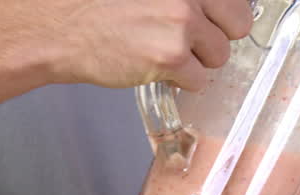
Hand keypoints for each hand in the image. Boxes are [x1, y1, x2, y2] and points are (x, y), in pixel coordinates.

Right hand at [50, 0, 253, 90]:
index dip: (222, 13)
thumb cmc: (96, 4)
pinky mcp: (171, 55)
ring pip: (220, 55)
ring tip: (164, 53)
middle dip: (217, 36)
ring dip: (197, 61)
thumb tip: (212, 9)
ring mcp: (182, 22)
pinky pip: (199, 80)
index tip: (211, 20)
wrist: (61, 27)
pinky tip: (157, 68)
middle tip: (191, 41)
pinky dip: (181, 81)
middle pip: (238, 24)